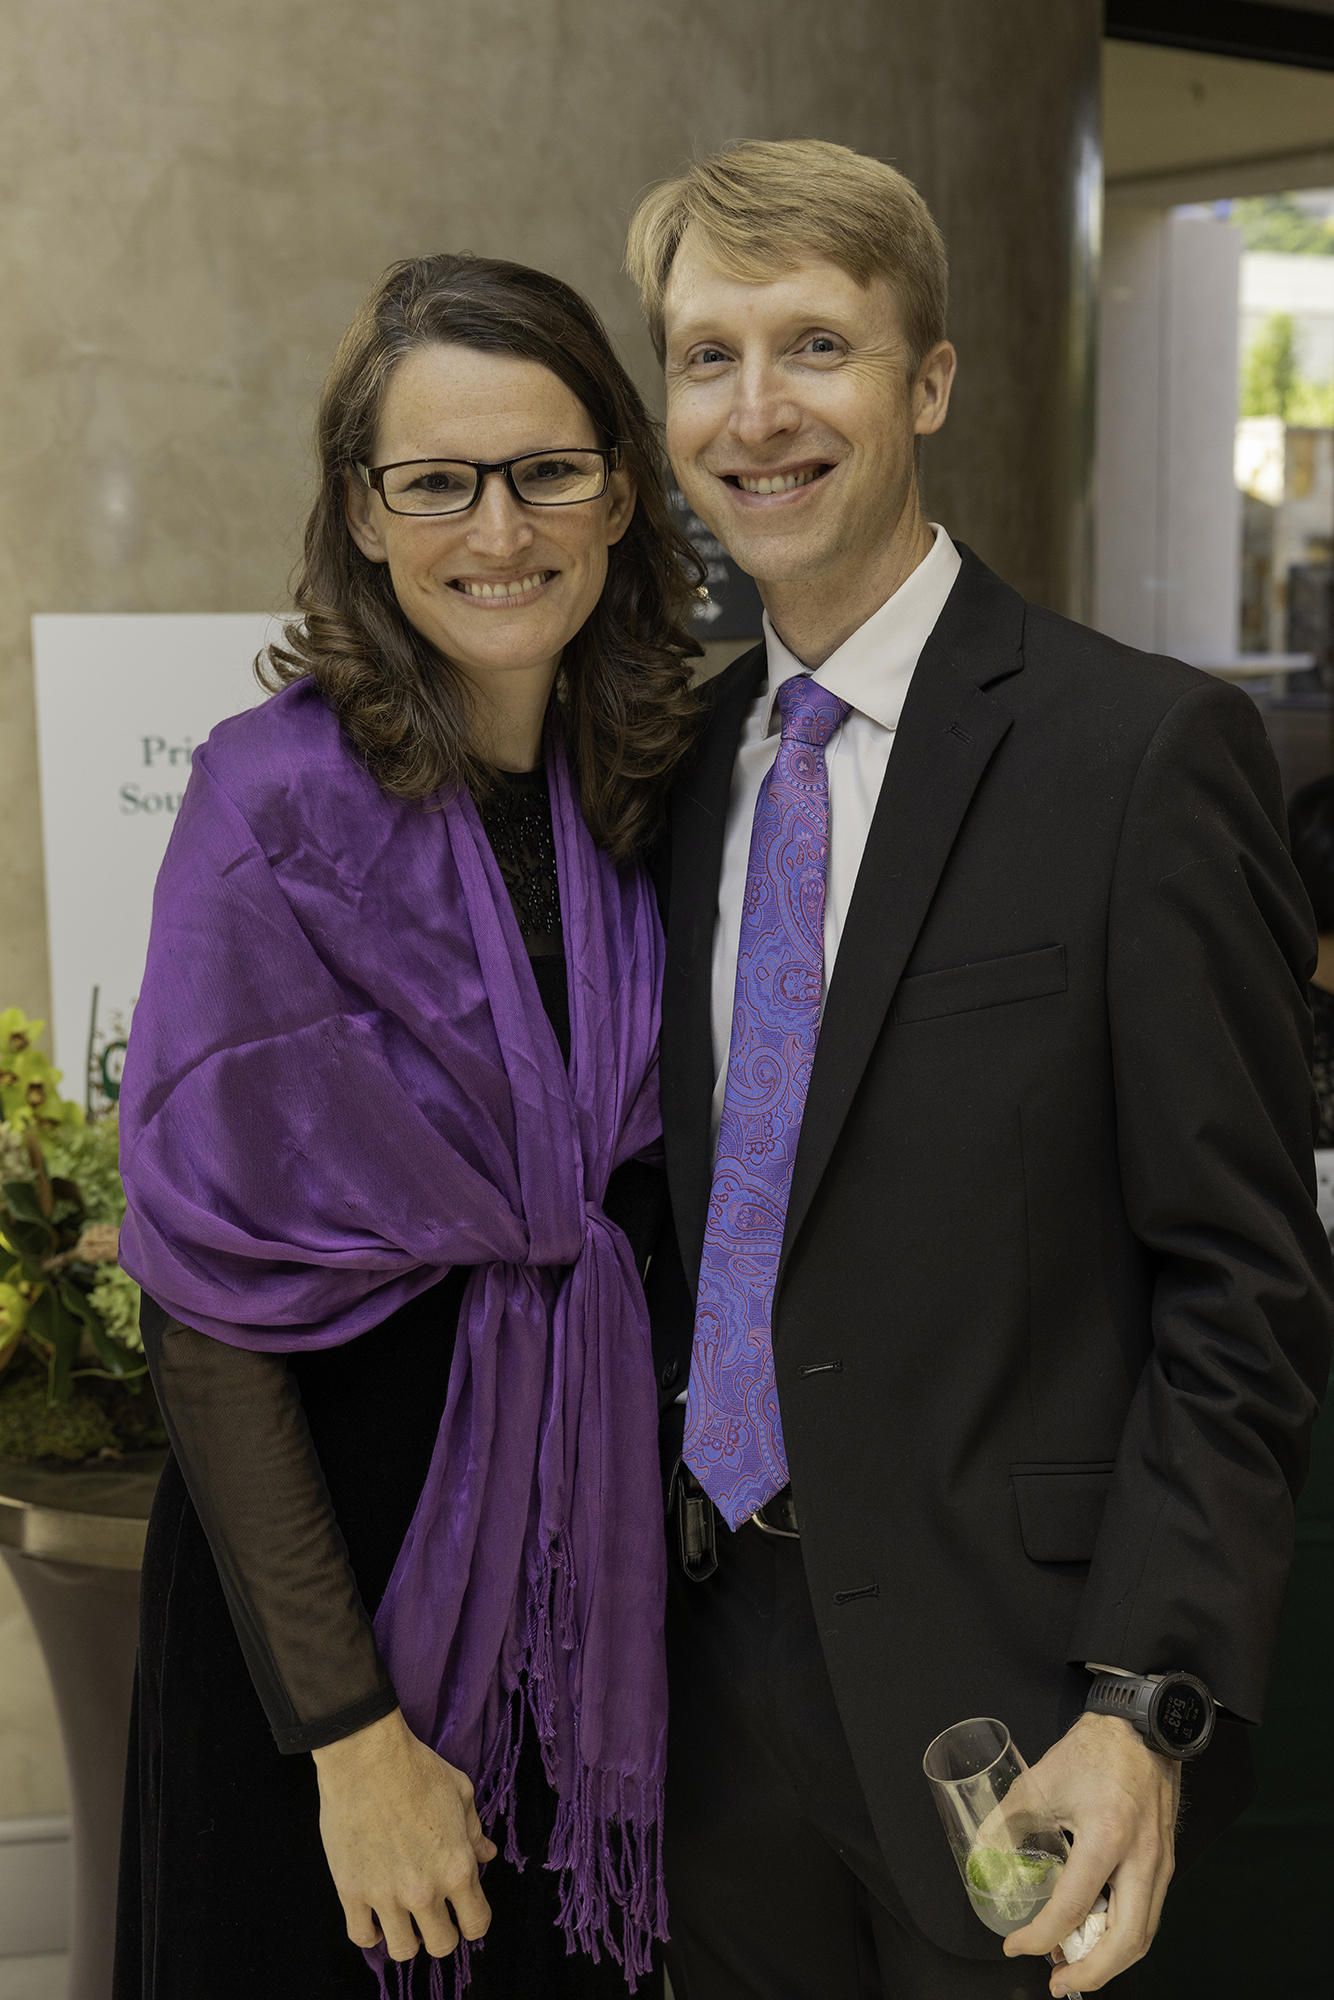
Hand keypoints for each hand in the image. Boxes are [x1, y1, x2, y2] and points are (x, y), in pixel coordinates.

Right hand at [312, 1707, 496, 1962]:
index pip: (476, 1923)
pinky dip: (370, 1934)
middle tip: (433, 1915)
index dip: (473, 1921)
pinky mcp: (352, 1891)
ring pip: (403, 1950)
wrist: (366, 1757)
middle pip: (442, 1945)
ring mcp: (386, 1895)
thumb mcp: (460, 1793)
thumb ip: (474, 1831)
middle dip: (442, 1933)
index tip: (464, 1913)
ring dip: (407, 1938)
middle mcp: (425, 1890)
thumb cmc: (417, 1768)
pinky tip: (375, 1919)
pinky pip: (361, 1937)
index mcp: (457, 1867)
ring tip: (403, 1919)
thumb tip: (486, 1855)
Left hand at [1003, 1712, 1178, 1993]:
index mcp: (1107, 1836)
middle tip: (1057, 1980)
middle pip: (1126, 1940)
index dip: (1040, 1936)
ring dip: (1110, 1959)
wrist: (1142, 1725)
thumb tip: (984, 1856)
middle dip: (1091, 1972)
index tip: (1018, 1945)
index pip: (1072, 1907)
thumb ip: (1008, 1821)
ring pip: (1143, 1933)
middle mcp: (1142, 1858)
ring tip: (1074, 1964)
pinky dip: (1123, 1935)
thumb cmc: (1094, 1748)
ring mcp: (1161, 1863)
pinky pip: (1149, 1913)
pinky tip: (1096, 1934)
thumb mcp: (1040, 1781)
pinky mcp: (1166, 1862)